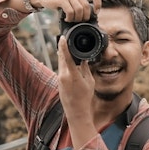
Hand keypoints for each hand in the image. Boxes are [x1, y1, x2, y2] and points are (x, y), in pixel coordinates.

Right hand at [33, 0, 100, 21]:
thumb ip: (79, 0)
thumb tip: (89, 13)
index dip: (97, 4)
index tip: (95, 12)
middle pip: (86, 6)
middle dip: (84, 16)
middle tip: (79, 20)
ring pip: (79, 10)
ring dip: (76, 18)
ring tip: (72, 20)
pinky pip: (70, 11)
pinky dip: (70, 18)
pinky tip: (67, 19)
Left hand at [56, 34, 96, 149]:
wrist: (76, 112)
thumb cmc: (85, 98)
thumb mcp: (89, 81)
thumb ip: (86, 68)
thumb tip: (84, 59)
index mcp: (72, 75)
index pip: (67, 57)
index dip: (64, 46)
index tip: (62, 37)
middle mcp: (63, 76)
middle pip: (61, 57)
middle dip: (62, 48)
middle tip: (64, 38)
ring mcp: (60, 79)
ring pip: (60, 63)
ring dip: (63, 55)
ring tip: (65, 46)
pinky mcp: (59, 82)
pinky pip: (60, 68)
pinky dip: (63, 63)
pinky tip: (66, 59)